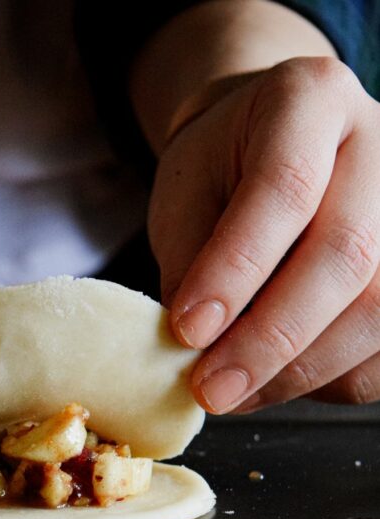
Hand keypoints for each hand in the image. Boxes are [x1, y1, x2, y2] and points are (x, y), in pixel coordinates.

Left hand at [149, 57, 379, 412]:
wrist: (266, 154)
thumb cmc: (220, 173)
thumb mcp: (184, 195)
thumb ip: (189, 263)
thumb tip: (194, 352)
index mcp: (310, 100)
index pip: (286, 186)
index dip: (236, 268)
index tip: (187, 330)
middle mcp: (379, 147)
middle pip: (348, 256)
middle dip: (271, 339)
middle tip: (212, 389)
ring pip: (377, 312)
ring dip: (298, 373)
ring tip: (233, 392)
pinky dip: (329, 382)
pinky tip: (275, 382)